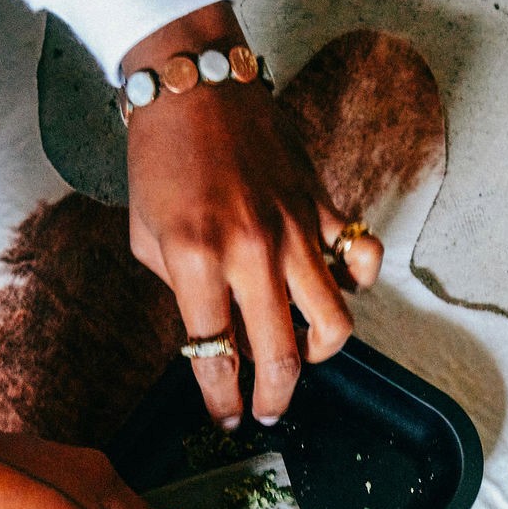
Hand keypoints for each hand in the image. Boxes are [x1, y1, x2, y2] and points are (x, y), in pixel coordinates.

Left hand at [122, 4, 383, 428]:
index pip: (216, 357)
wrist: (194, 87)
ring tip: (301, 355)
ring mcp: (295, 229)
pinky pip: (361, 259)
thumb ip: (181, 295)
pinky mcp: (323, 206)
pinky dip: (356, 283)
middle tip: (267, 411)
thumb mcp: (147, 239)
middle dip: (274, 399)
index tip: (226, 420)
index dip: (221, 402)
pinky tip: (335, 288)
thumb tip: (220, 340)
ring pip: (334, 320)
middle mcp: (251, 251)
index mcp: (195, 261)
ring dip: (318, 353)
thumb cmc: (160, 163)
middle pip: (281, 355)